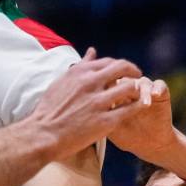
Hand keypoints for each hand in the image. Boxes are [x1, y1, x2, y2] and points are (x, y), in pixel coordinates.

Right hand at [28, 48, 144, 162]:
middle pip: (122, 68)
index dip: (120, 66)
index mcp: (79, 72)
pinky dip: (139, 105)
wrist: (43, 134)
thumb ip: (81, 66)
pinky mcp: (105, 120)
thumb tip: (92, 51)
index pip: (108, 61)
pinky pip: (130, 109)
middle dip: (133, 71)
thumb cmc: (49, 109)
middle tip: (138, 77)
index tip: (125, 72)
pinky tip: (142, 106)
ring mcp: (99, 102)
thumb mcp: (62, 82)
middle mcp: (90, 83)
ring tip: (139, 94)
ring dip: (137, 89)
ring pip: (130, 87)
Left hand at [107, 77, 177, 160]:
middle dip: (123, 87)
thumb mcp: (110, 129)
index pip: (109, 84)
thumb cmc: (126, 137)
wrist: (149, 144)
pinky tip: (154, 95)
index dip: (107, 88)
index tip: (105, 100)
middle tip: (122, 97)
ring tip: (144, 103)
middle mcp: (130, 89)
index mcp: (115, 95)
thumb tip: (87, 110)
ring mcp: (145, 90)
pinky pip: (159, 85)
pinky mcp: (161, 94)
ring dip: (141, 90)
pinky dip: (157, 88)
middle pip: (125, 79)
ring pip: (141, 81)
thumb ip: (100, 117)